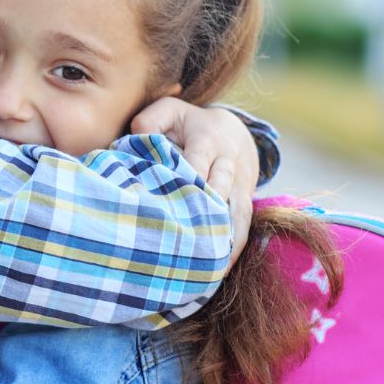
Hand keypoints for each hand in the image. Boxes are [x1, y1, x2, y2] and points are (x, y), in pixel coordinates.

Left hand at [131, 98, 257, 265]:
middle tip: (190, 244)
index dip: (190, 182)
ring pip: (238, 212)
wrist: (234, 130)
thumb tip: (138, 139)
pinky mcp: (246, 199)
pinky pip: (244, 225)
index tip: (175, 207)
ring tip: (209, 270)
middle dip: (209, 215)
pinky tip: (219, 271)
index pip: (198, 161)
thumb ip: (151, 121)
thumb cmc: (189, 123)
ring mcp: (241, 183)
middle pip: (222, 189)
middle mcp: (229, 162)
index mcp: (208, 139)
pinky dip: (234, 248)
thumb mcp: (169, 111)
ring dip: (226, 240)